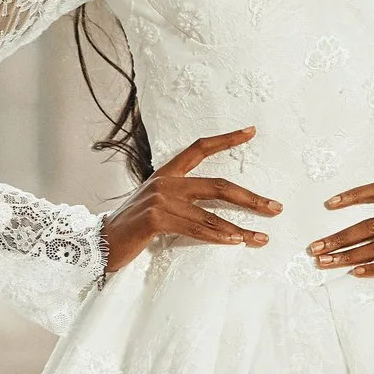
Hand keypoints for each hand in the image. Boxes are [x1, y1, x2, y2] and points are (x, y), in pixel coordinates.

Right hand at [100, 128, 279, 276]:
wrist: (98, 243)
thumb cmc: (130, 230)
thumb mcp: (155, 207)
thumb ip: (179, 202)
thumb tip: (211, 211)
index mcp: (166, 174)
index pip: (199, 148)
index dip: (226, 139)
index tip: (251, 131)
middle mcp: (165, 182)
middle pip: (218, 184)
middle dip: (250, 198)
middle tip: (275, 208)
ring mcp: (160, 199)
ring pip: (211, 212)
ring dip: (240, 228)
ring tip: (262, 237)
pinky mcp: (156, 219)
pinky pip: (195, 228)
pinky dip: (217, 236)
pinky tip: (235, 242)